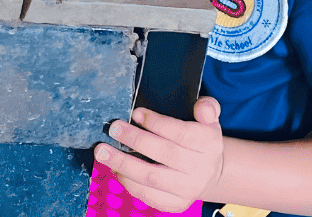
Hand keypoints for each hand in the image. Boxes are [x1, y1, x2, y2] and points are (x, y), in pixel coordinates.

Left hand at [94, 98, 225, 212]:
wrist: (209, 172)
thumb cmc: (199, 140)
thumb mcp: (208, 121)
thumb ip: (207, 108)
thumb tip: (203, 107)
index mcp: (209, 144)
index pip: (182, 134)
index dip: (158, 123)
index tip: (136, 113)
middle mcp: (201, 168)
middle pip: (165, 154)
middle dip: (135, 140)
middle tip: (113, 129)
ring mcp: (189, 189)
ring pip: (152, 178)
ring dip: (123, 164)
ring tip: (102, 152)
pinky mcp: (176, 203)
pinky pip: (149, 196)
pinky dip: (128, 183)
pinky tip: (116, 169)